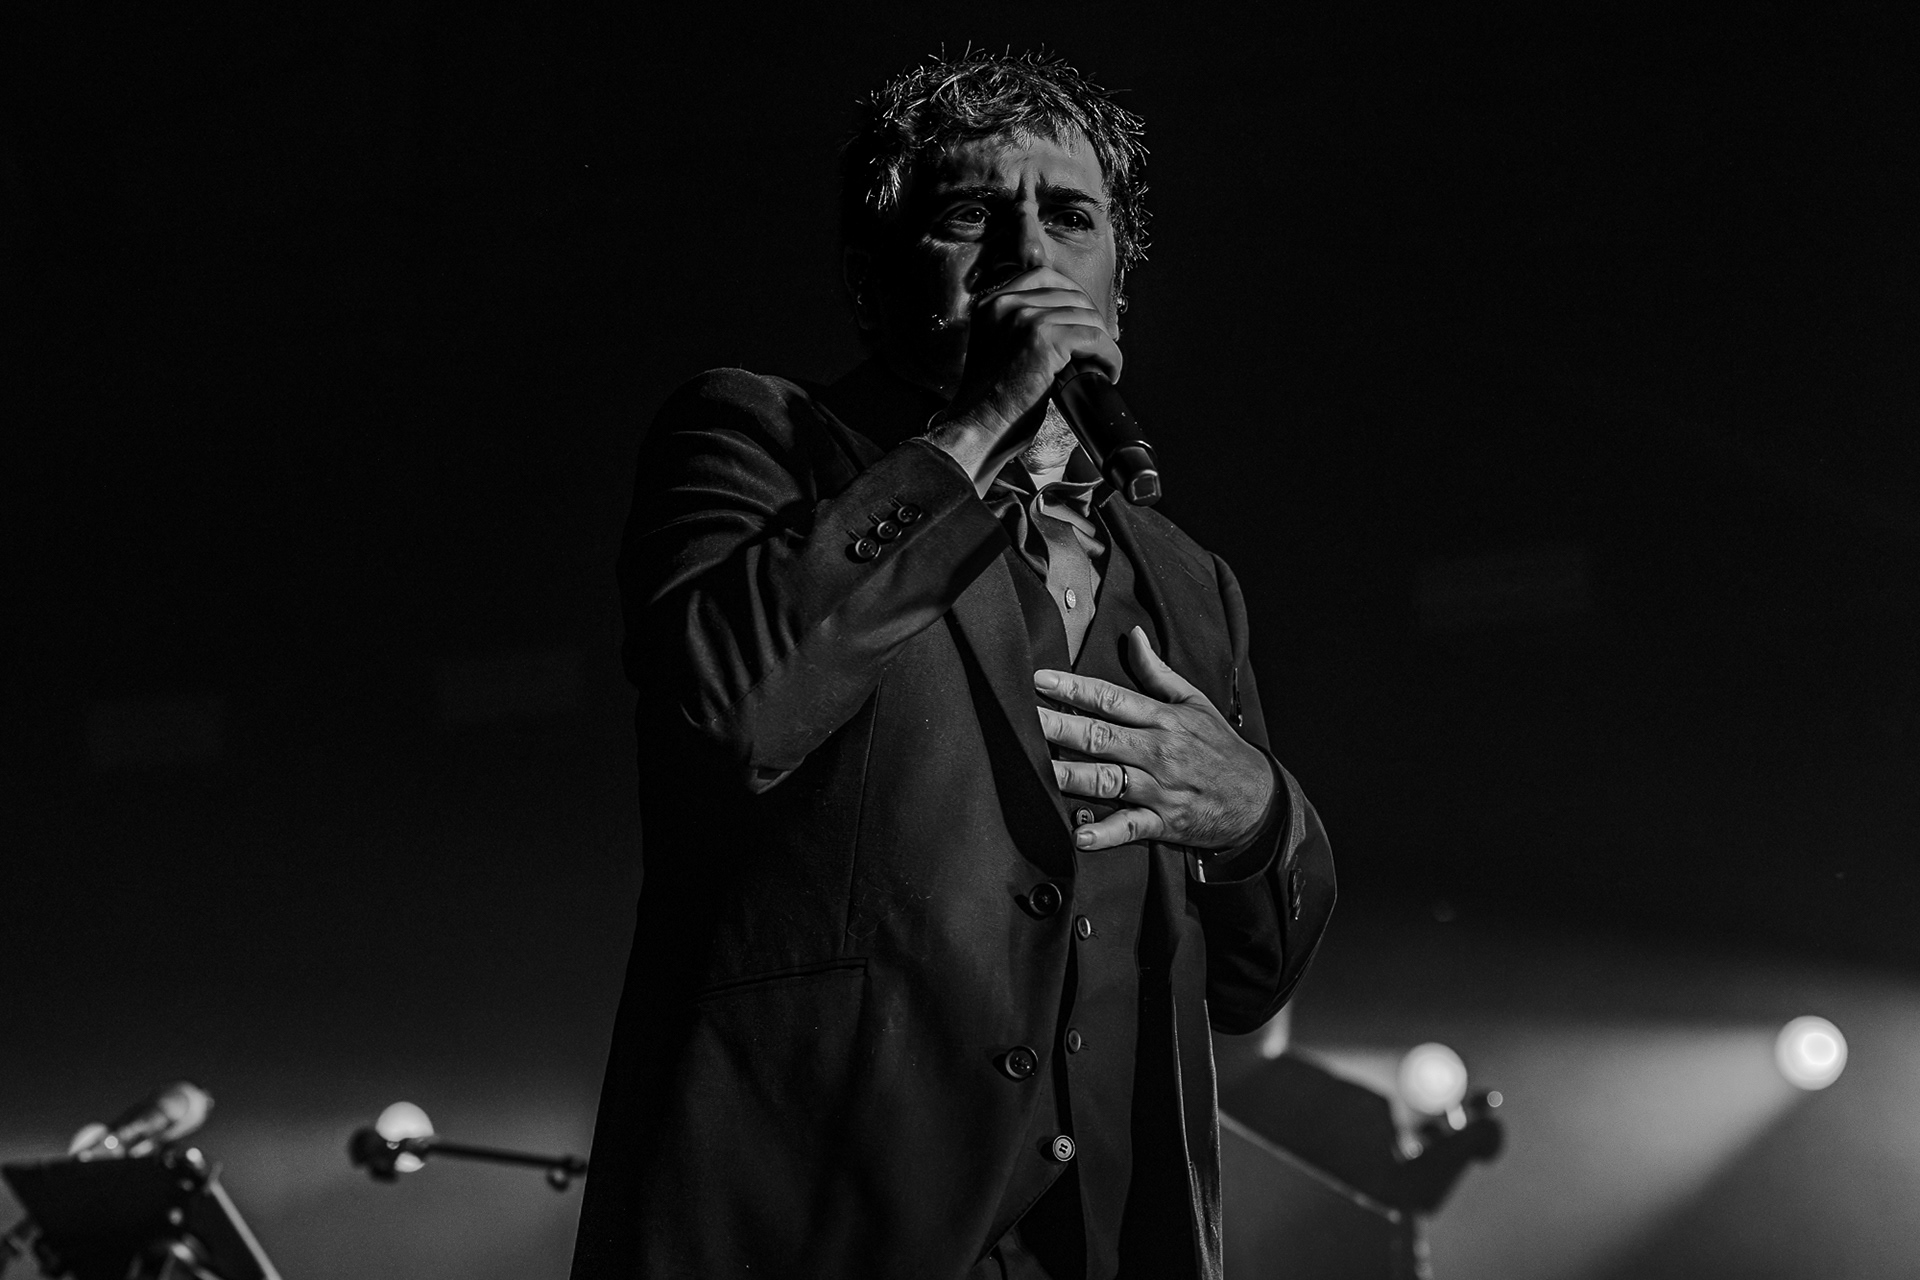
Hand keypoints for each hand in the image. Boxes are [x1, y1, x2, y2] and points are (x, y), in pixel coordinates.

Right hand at [926, 266, 1121, 492]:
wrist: (978, 425)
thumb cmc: (988, 401)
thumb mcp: (996, 348)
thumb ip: (1018, 328)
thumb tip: (1066, 323)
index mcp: (992, 303)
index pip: (1043, 276)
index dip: (1073, 295)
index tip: (1084, 319)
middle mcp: (1007, 304)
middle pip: (1071, 295)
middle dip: (1092, 321)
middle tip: (1099, 348)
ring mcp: (1026, 319)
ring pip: (1087, 317)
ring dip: (1103, 343)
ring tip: (1102, 365)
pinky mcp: (1045, 340)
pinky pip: (1095, 338)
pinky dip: (1109, 356)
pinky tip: (1107, 372)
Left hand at [1036, 627, 1274, 852]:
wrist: (1259, 799)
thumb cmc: (1220, 748)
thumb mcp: (1195, 702)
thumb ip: (1159, 672)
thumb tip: (1133, 635)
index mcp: (1164, 720)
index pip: (1111, 699)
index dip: (1075, 688)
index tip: (1040, 680)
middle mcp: (1158, 752)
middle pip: (1101, 736)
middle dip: (1060, 727)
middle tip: (1025, 719)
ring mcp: (1159, 789)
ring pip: (1108, 780)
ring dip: (1072, 776)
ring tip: (1039, 771)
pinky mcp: (1163, 822)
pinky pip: (1130, 828)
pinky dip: (1105, 834)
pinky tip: (1078, 835)